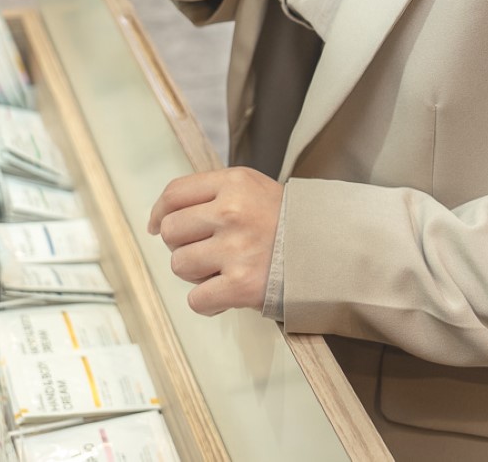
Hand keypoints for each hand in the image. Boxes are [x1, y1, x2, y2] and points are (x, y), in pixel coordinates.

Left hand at [147, 167, 282, 315]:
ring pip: (179, 265)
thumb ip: (211, 195)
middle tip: (207, 249)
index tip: (157, 225)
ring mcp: (236, 250)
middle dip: (182, 244)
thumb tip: (160, 219)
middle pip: (171, 231)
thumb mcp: (252, 189)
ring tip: (223, 269)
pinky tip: (226, 294)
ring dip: (196, 273)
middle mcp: (232, 213)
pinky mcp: (241, 285)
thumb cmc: (286, 222)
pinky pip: (196, 300)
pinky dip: (208, 302)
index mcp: (234, 184)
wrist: (330, 251)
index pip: (174, 194)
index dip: (159, 212)